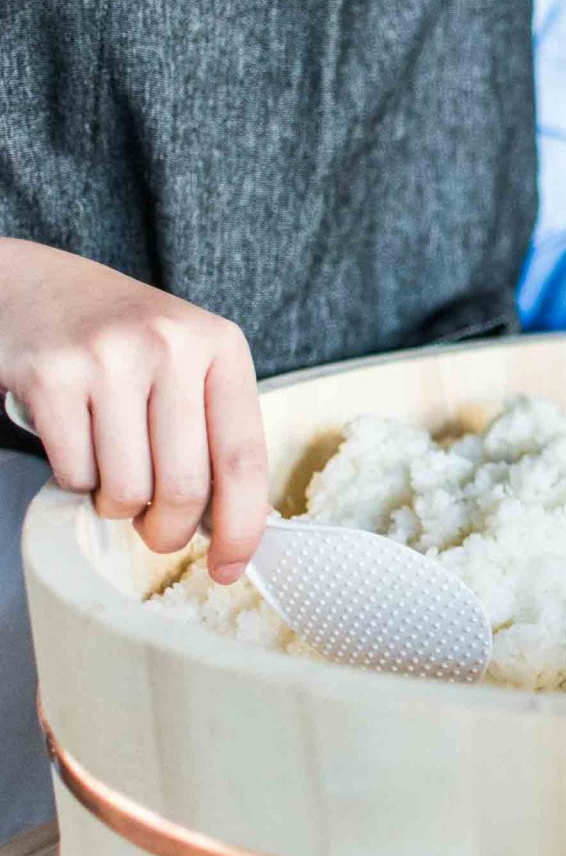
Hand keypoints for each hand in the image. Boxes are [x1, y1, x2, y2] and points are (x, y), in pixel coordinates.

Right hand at [0, 240, 268, 582]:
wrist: (31, 287)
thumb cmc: (121, 340)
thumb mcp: (186, 363)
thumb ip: (214, 429)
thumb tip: (239, 524)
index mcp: (220, 346)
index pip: (244, 457)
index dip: (243, 526)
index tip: (232, 568)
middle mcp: (170, 345)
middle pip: (185, 486)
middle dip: (169, 531)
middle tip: (156, 530)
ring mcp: (108, 358)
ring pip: (127, 489)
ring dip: (117, 504)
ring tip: (113, 472)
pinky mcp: (50, 376)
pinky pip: (74, 474)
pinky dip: (76, 482)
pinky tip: (77, 447)